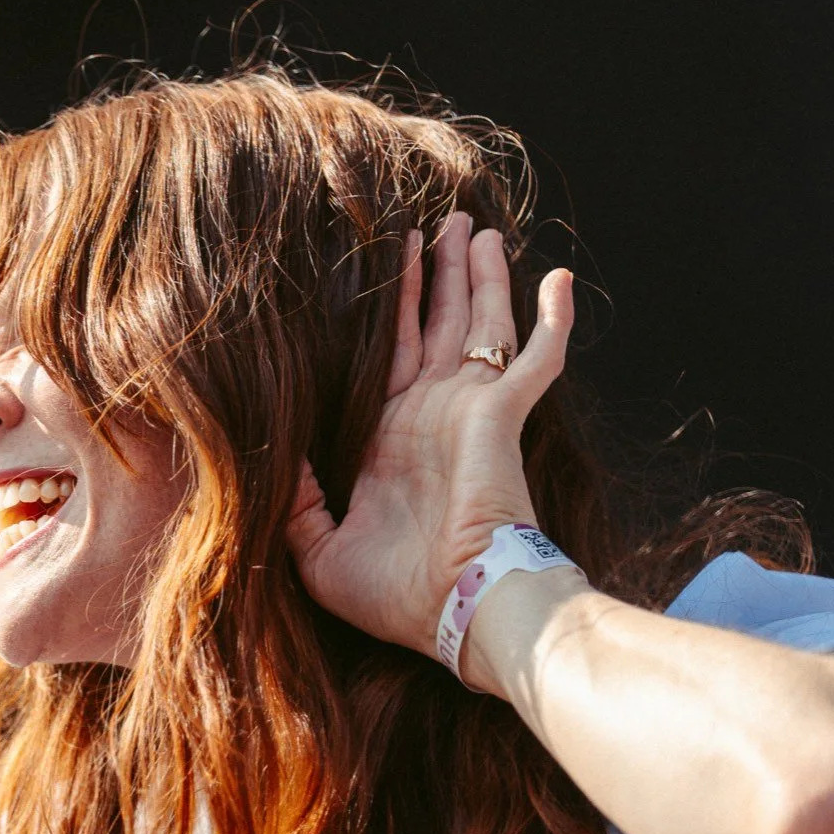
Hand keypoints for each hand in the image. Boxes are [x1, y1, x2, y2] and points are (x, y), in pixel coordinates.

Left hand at [287, 215, 575, 659]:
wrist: (459, 609)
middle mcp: (431, 415)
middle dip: (432, 274)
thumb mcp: (319, 552)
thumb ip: (296, 503)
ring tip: (470, 226)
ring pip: (476, 322)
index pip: (383, 356)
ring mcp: (470, 410)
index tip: (370, 266)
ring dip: (477, 274)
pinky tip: (560, 277)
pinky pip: (537, 357)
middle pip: (431, 324)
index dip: (381, 311)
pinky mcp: (501, 413)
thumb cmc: (395, 594)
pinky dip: (554, 319)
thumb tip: (273, 456)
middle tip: (432, 224)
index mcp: (389, 439)